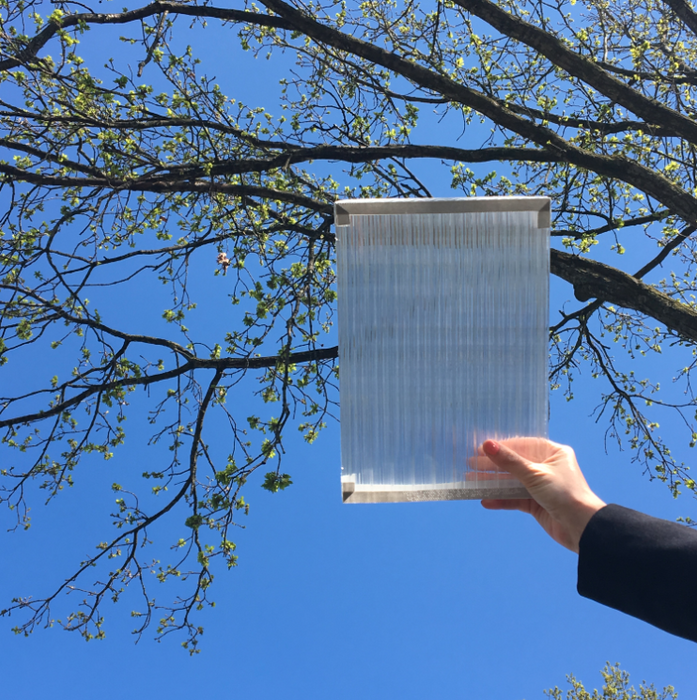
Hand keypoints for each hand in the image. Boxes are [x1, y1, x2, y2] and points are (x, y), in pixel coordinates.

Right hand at [478, 438, 605, 552]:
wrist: (583, 529)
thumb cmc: (564, 494)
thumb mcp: (534, 474)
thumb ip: (509, 461)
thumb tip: (486, 445)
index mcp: (553, 453)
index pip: (522, 445)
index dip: (501, 446)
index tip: (480, 448)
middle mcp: (547, 467)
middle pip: (514, 463)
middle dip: (493, 465)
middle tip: (470, 464)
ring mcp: (541, 486)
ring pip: (512, 481)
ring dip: (493, 483)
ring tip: (471, 481)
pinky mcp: (537, 504)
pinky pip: (514, 499)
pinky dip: (501, 499)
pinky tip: (485, 501)